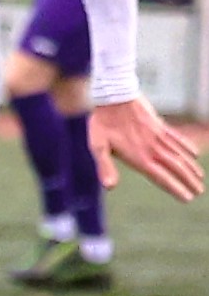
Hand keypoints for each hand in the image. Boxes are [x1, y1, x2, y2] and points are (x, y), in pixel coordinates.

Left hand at [89, 94, 204, 200]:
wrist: (115, 96)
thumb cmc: (102, 123)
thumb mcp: (97, 146)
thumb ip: (105, 167)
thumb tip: (109, 186)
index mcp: (138, 157)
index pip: (161, 177)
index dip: (175, 188)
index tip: (187, 199)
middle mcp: (152, 148)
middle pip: (175, 168)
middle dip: (188, 181)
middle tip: (199, 192)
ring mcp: (159, 136)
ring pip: (180, 155)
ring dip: (191, 167)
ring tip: (200, 178)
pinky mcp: (160, 125)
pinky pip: (177, 138)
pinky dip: (187, 147)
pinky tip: (195, 154)